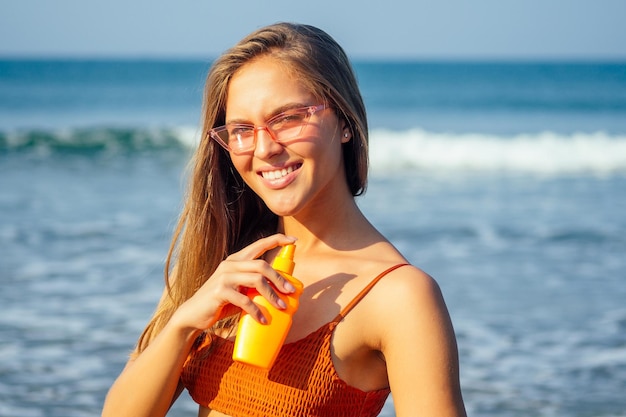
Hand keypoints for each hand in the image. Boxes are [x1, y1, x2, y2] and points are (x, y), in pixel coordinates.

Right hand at [170, 234, 296, 331]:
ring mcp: (224, 277)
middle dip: (279, 278)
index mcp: (236, 260)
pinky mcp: (220, 291)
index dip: (277, 240)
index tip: (293, 240)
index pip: (259, 244)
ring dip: (271, 294)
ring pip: (256, 280)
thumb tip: (280, 291)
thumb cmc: (220, 302)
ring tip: (281, 307)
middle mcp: (230, 264)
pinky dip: (256, 310)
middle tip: (290, 291)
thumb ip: (254, 286)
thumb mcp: (239, 290)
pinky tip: (262, 319)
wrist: (193, 314)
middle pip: (262, 265)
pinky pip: (244, 300)